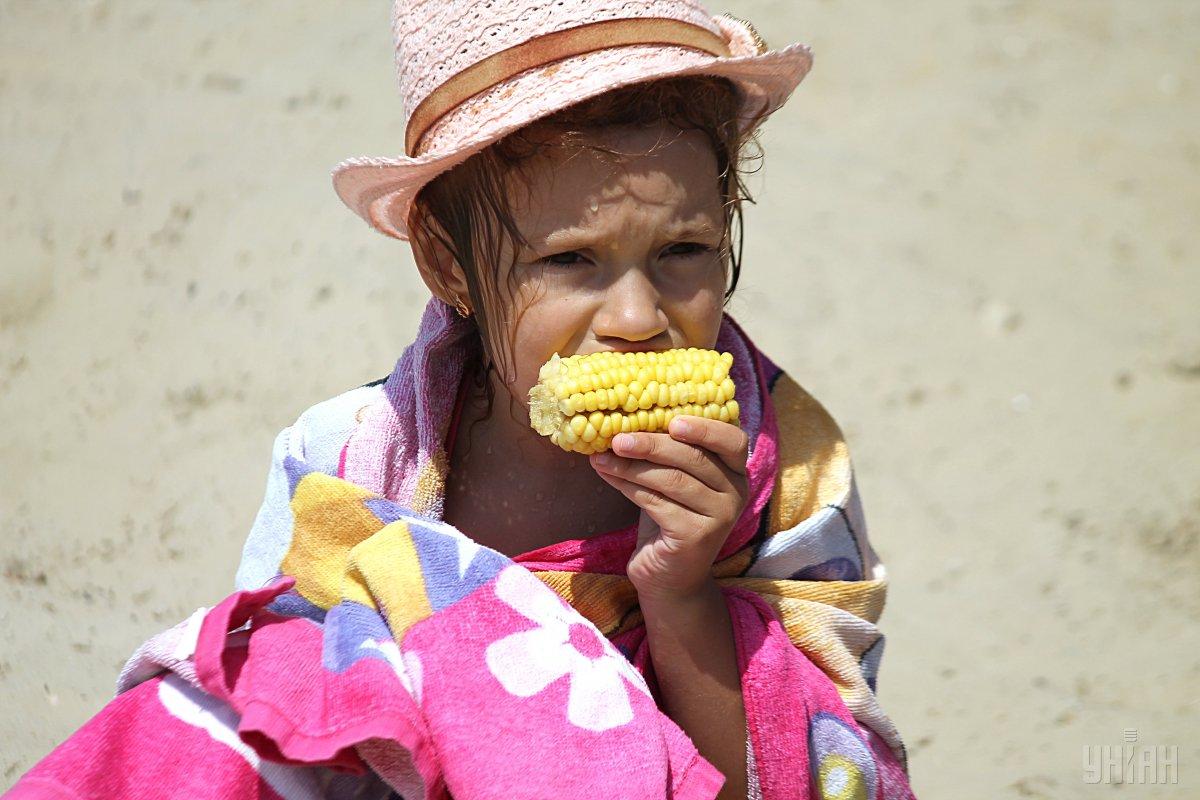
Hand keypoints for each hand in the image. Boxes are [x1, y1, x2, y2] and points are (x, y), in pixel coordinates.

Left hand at [588, 415, 749, 601]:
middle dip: (651, 443)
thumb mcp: (673, 481)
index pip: (733, 439)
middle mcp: (736, 493)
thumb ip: (666, 454)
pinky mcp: (697, 536)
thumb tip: (625, 420)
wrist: (669, 578)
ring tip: (603, 457)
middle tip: (617, 437)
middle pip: (694, 457)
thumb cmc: (668, 520)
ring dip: (632, 465)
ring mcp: (720, 516)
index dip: (704, 427)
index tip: (670, 420)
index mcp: (735, 472)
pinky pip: (657, 502)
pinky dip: (628, 485)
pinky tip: (608, 476)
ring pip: (672, 479)